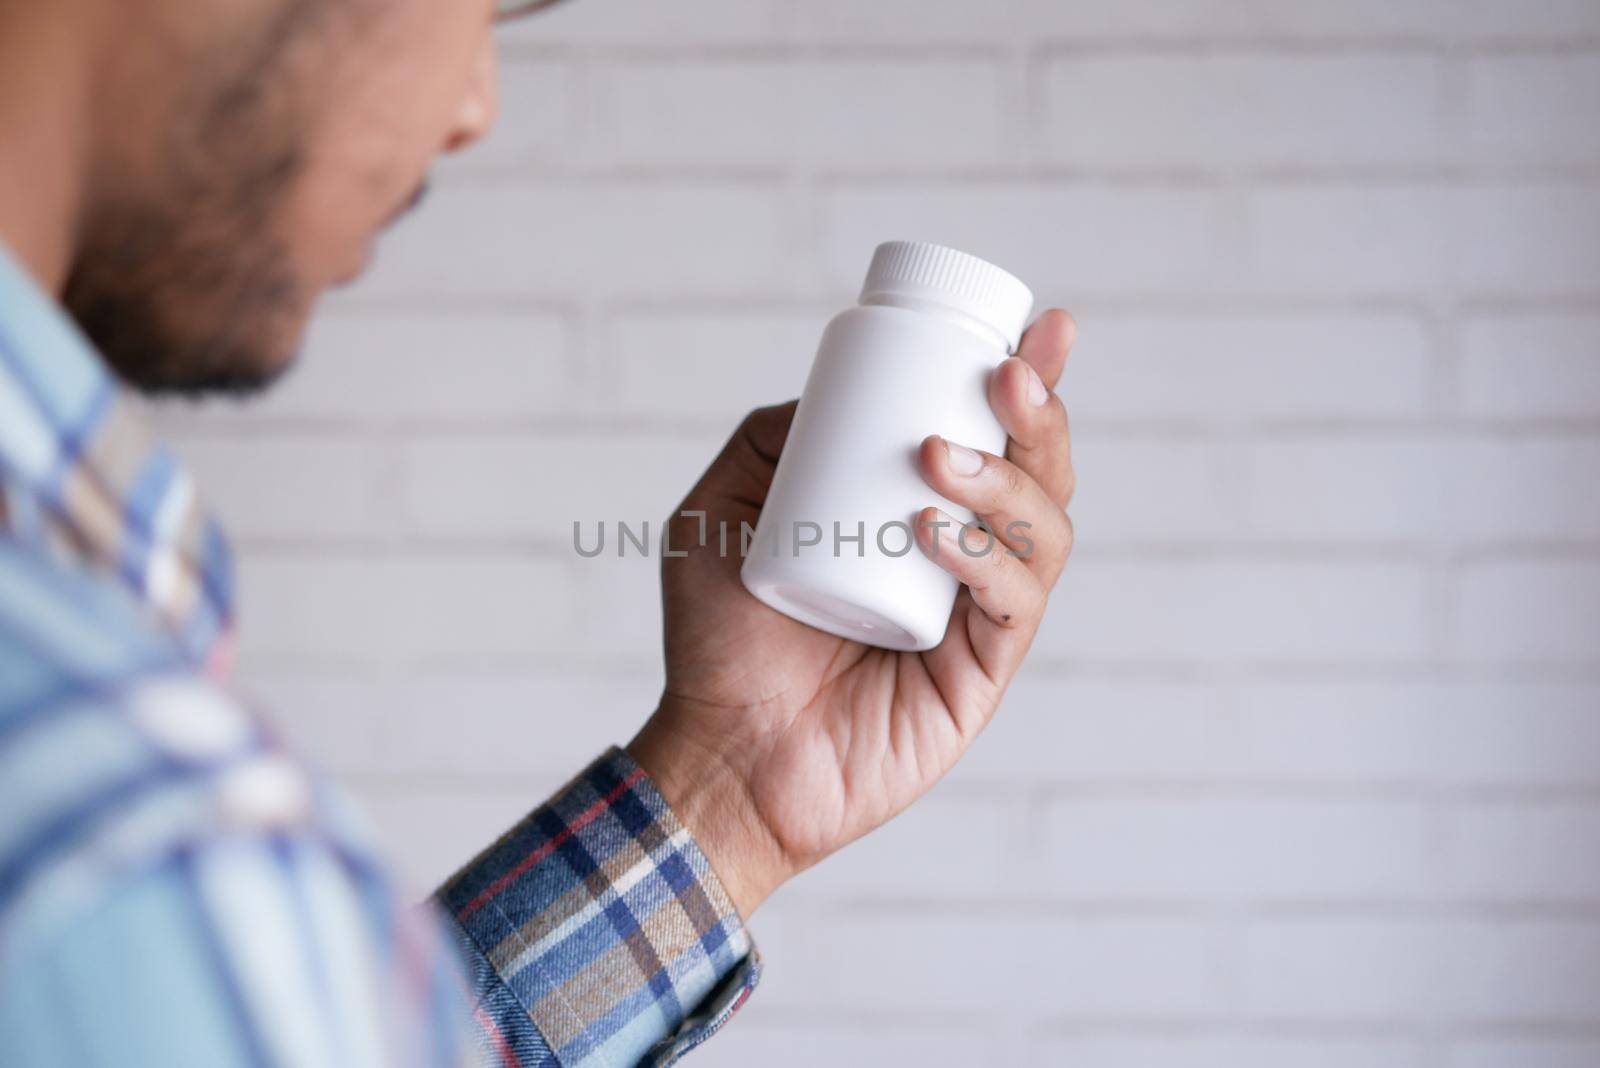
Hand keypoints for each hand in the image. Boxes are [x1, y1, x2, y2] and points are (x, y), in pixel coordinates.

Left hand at [628, 310, 1076, 917]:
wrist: (718, 750)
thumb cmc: (718, 641)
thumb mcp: (719, 515)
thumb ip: (765, 444)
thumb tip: (827, 393)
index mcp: (923, 519)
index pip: (997, 440)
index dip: (1030, 381)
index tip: (1039, 328)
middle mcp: (963, 563)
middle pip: (1043, 477)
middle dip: (1040, 415)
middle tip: (1005, 375)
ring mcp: (977, 621)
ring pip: (1045, 534)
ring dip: (1007, 480)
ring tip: (940, 457)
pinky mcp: (980, 678)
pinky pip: (1012, 607)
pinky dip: (986, 559)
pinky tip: (934, 531)